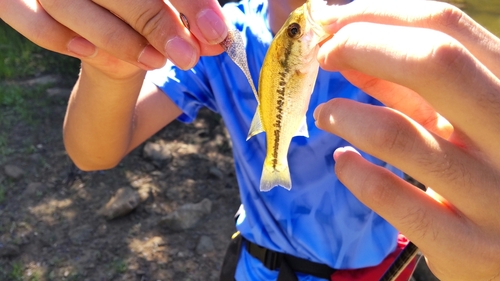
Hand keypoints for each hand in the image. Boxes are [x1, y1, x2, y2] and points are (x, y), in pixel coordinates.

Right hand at [0, 0, 226, 73]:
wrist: (95, 12)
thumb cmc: (132, 8)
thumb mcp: (158, 8)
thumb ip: (185, 20)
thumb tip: (216, 39)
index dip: (190, 0)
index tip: (215, 31)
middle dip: (157, 22)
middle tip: (189, 56)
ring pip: (71, 4)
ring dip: (117, 38)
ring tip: (155, 62)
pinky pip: (30, 20)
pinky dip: (58, 39)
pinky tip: (91, 54)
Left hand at [313, 1, 499, 279]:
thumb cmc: (482, 168)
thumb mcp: (457, 116)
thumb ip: (407, 83)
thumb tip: (346, 47)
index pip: (446, 26)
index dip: (376, 15)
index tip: (330, 22)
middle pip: (434, 63)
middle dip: (361, 46)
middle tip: (322, 55)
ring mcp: (495, 195)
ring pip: (397, 134)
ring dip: (344, 115)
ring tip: (326, 114)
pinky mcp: (468, 246)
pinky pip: (390, 196)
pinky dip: (354, 172)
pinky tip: (344, 164)